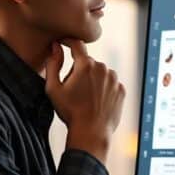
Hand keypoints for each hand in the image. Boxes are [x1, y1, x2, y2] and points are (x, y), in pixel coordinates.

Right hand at [45, 38, 124, 162]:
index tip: (63, 42)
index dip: (68, 41)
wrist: (91, 133)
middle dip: (80, 70)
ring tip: (86, 98)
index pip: (77, 44)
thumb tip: (55, 47)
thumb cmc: (70, 112)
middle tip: (74, 90)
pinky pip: (110, 83)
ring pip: (100, 73)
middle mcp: (103, 68)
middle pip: (88, 62)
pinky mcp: (121, 90)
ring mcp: (114, 79)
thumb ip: (53, 64)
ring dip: (93, 79)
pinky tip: (97, 102)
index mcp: (86, 65)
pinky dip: (103, 89)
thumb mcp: (53, 89)